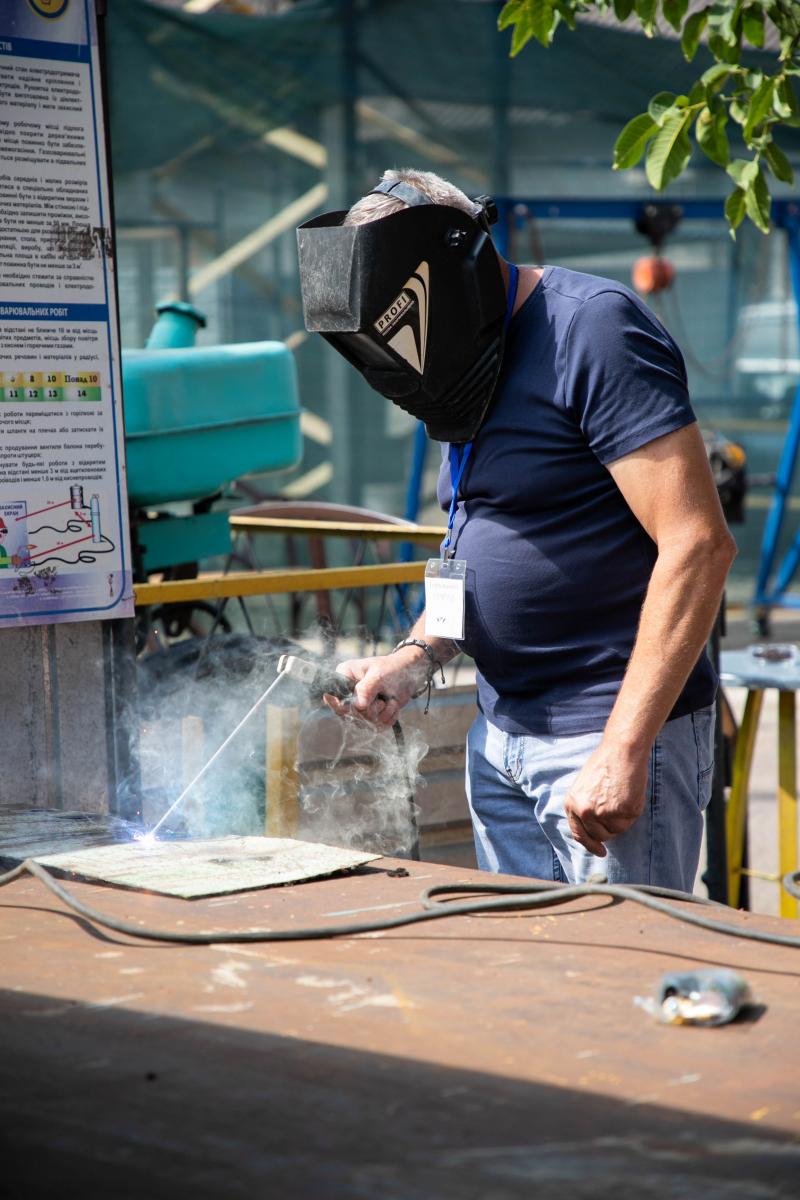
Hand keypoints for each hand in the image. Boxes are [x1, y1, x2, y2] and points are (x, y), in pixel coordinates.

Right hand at [323, 649, 425, 727]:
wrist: (409, 674)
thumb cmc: (391, 668)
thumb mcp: (379, 674)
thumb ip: (366, 688)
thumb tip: (358, 706)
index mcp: (343, 678)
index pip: (332, 699)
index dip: (344, 706)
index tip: (362, 704)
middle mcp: (347, 695)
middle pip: (350, 715)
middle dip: (370, 709)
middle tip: (381, 699)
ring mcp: (358, 708)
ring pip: (364, 723)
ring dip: (382, 713)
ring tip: (389, 699)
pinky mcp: (371, 717)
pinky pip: (377, 727)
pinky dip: (389, 717)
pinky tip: (392, 706)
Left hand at [563, 742, 648, 856]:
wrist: (621, 751)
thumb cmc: (604, 765)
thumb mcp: (584, 786)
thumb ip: (583, 808)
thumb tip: (591, 832)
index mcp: (572, 804)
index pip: (579, 834)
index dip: (590, 845)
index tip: (600, 851)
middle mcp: (585, 811)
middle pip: (599, 836)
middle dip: (608, 830)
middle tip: (616, 813)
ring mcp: (604, 813)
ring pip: (616, 831)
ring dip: (620, 821)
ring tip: (621, 798)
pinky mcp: (622, 812)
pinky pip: (629, 823)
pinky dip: (631, 813)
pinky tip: (629, 795)